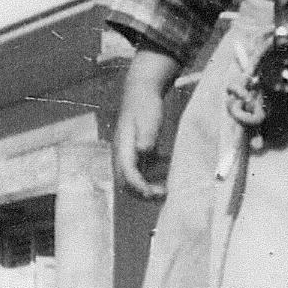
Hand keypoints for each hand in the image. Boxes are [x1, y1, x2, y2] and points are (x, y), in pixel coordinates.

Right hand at [114, 48, 180, 197]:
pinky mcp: (136, 153)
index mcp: (123, 146)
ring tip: (165, 192)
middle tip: (162, 195)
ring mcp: (128, 154)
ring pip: (132, 179)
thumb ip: (146, 136)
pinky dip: (150, 180)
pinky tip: (166, 180)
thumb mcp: (149, 119)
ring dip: (146, 188)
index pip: (127, 172)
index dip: (138, 185)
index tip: (152, 193)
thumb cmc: (145, 105)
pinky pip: (140, 172)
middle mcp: (122, 153)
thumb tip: (143, 150)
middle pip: (126, 181)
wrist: (141, 92)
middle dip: (142, 192)